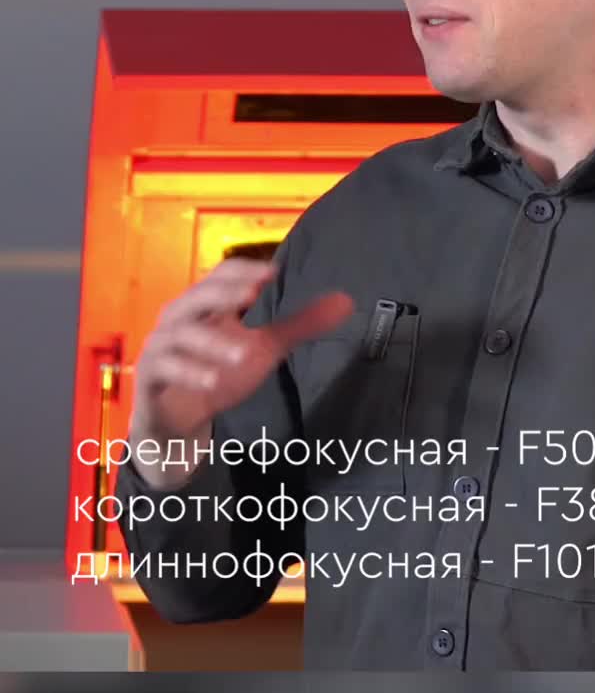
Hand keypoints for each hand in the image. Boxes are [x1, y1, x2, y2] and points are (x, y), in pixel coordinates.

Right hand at [129, 259, 352, 474]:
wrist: (176, 421)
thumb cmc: (218, 372)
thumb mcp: (264, 348)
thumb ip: (300, 325)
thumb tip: (346, 301)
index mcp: (206, 306)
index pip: (219, 276)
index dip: (243, 271)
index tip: (273, 273)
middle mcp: (179, 320)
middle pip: (196, 296)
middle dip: (223, 294)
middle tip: (252, 295)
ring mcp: (161, 347)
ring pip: (180, 334)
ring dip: (212, 342)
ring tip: (243, 355)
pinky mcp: (150, 377)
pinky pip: (163, 368)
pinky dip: (188, 373)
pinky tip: (212, 381)